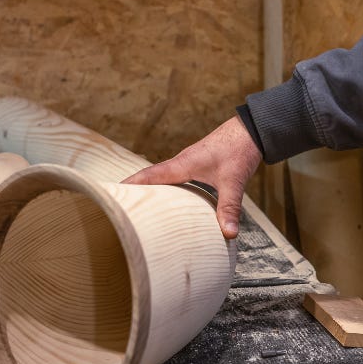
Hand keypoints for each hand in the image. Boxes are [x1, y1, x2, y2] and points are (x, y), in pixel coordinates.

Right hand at [122, 116, 261, 238]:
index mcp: (182, 164)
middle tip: (116, 206)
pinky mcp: (197, 164)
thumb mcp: (234, 181)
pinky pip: (173, 178)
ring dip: (149, 189)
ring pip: (162, 178)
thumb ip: (230, 207)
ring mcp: (188, 163)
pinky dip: (165, 188)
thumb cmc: (239, 149)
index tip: (110, 194)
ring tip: (137, 207)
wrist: (252, 130)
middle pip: (150, 178)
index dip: (130, 185)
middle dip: (133, 190)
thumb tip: (228, 233)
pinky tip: (169, 201)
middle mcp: (181, 163)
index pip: (149, 175)